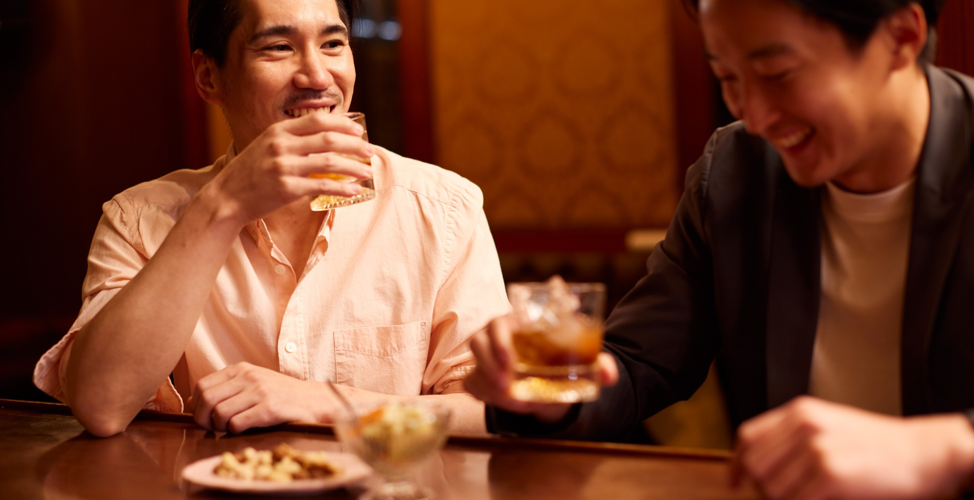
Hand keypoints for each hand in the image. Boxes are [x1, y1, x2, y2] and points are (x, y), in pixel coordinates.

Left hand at [191, 362, 338, 432]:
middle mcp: (248, 377)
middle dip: (203, 419)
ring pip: (220, 412)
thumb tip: (194, 402)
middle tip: (212, 428)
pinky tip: (246, 429)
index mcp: (241, 369)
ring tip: (231, 428)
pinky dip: (235, 431)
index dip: (196, 405)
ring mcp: (260, 391)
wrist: (313, 400)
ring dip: (220, 426)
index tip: (203, 417)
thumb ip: (226, 388)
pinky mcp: (269, 408)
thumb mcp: (253, 382)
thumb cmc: (280, 394)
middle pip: (206, 399)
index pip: (202, 385)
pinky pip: (237, 423)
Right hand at [203, 112, 373, 225]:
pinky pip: (322, 187)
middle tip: (370, 151)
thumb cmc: (251, 172)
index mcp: (278, 130)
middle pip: (329, 139)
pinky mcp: (286, 189)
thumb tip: (327, 138)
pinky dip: (342, 188)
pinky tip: (354, 190)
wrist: (227, 197)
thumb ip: (292, 140)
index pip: (318, 120)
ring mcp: (284, 167)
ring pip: (330, 163)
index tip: (359, 130)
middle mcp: (281, 146)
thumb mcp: (267, 146)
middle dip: (355, 144)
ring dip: (354, 167)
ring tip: (367, 172)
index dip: (343, 123)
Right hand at [463, 314, 618, 422]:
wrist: (547, 384)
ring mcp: (484, 355)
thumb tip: (610, 375)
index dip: (500, 338)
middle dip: (490, 361)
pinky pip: (472, 383)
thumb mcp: (579, 362)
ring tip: (508, 395)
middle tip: (507, 381)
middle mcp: (495, 334)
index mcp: (518, 321)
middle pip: (479, 340)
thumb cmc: (560, 362)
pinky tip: (502, 401)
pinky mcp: (478, 375)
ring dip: (488, 380)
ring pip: (475, 363)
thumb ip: (598, 365)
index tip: (510, 359)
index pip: (500, 320)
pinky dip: (485, 393)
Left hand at [732, 396, 973, 499]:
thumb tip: (757, 467)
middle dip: (762, 488)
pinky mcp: (830, 474)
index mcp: (801, 412)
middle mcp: (804, 425)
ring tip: (811, 495)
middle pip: (755, 465)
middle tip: (785, 495)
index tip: (736, 483)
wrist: (924, 452)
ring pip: (772, 489)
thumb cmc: (878, 445)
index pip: (748, 436)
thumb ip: (793, 439)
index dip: (737, 464)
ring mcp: (817, 449)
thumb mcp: (830, 426)